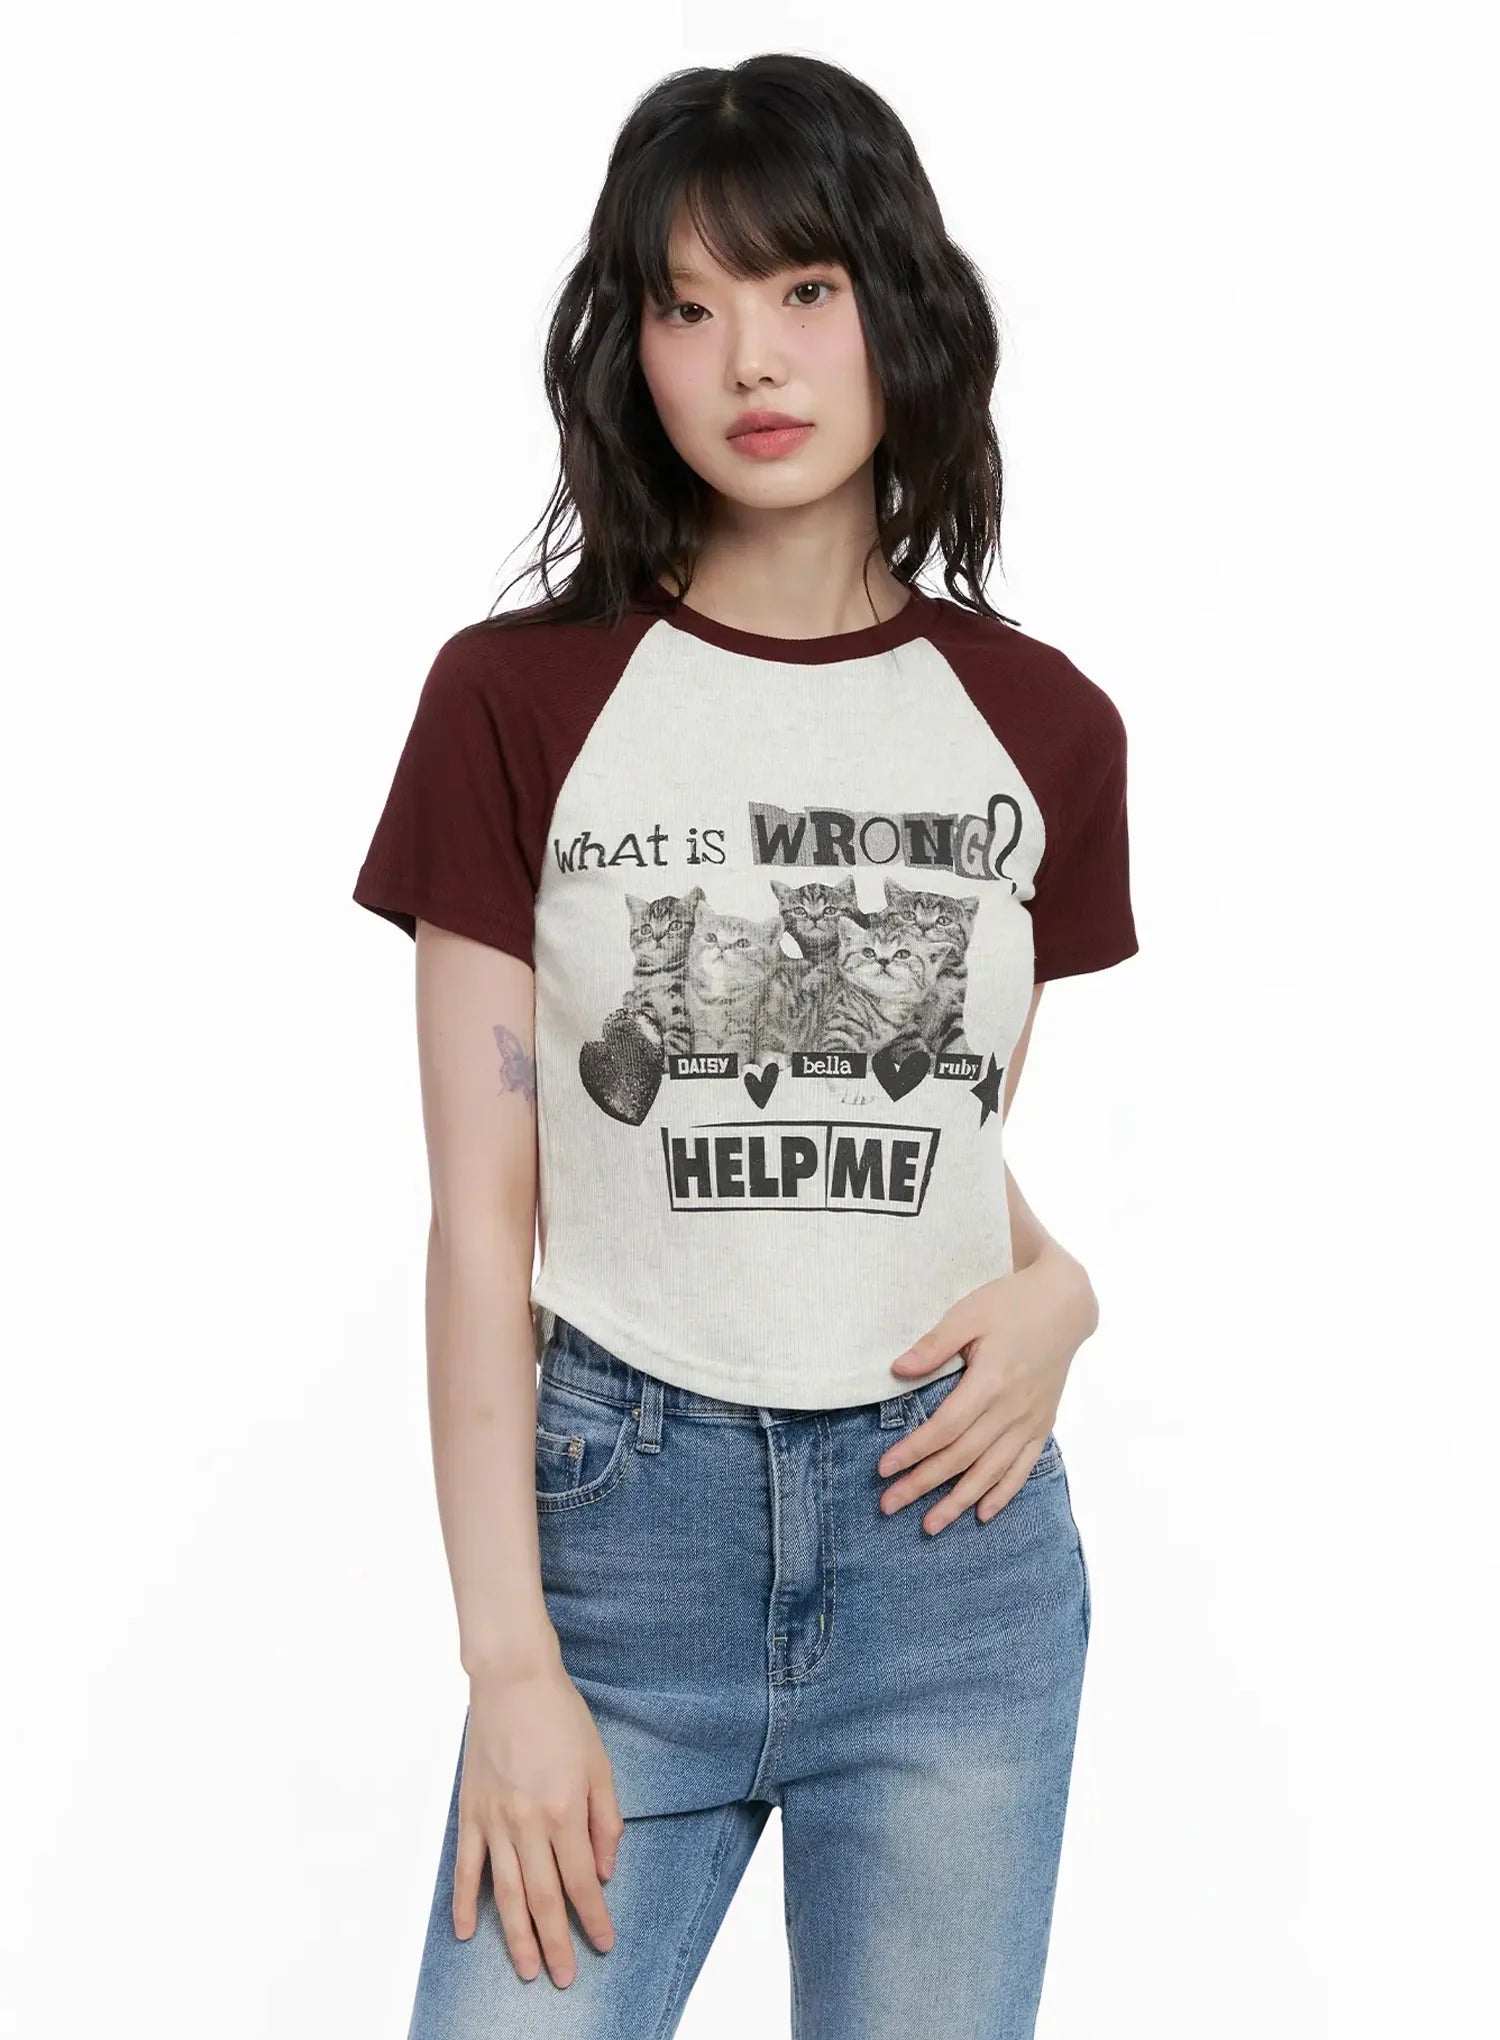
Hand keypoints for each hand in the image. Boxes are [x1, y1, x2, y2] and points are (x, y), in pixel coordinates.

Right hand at [453, 1652, 624, 1987]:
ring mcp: (494, 1821)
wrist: (513, 1681)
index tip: (605, 1944)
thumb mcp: (599, 1764)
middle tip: (564, 1978)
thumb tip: (603, 1871)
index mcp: (564, 1811)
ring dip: (516, 1936)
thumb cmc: (561, 1718)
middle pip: (543, 1898)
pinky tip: (467, 1932)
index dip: (594, 1918)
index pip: (581, 1882)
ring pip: (505, 1893)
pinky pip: (467, 1867)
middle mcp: (528, 1824)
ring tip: (526, 1970)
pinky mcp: (470, 1812)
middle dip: (556, 1944)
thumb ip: (604, 1821)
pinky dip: (465, 1903)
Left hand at [877, 1246, 1098, 1532]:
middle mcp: (1013, 1407)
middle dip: (924, 1484)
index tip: (883, 1469)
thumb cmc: (1010, 1304)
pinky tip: (982, 1514)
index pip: (946, 1427)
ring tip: (930, 1526)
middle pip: (963, 1456)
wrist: (1064, 1305)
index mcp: (992, 1380)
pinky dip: (1003, 1493)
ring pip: (991, 1471)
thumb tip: (897, 1370)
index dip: (913, 1451)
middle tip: (890, 1505)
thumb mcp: (969, 1313)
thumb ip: (934, 1345)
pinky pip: (1022, 1467)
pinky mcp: (1042, 1424)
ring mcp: (1031, 1420)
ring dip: (959, 1501)